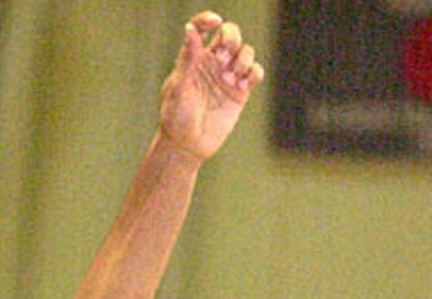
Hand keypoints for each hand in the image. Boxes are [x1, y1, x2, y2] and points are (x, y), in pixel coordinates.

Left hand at [159, 12, 264, 161]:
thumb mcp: (178, 86)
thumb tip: (190, 29)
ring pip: (246, 51)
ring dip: (242, 59)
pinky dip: (253, 73)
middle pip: (230, 34)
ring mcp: (227, 77)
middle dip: (231, 37)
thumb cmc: (176, 117)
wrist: (188, 145)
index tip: (215, 21)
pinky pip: (255, 73)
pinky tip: (242, 86)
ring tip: (231, 77)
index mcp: (193, 58)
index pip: (202, 28)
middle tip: (223, 55)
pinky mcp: (240, 92)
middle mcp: (212, 63)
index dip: (209, 19)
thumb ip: (187, 58)